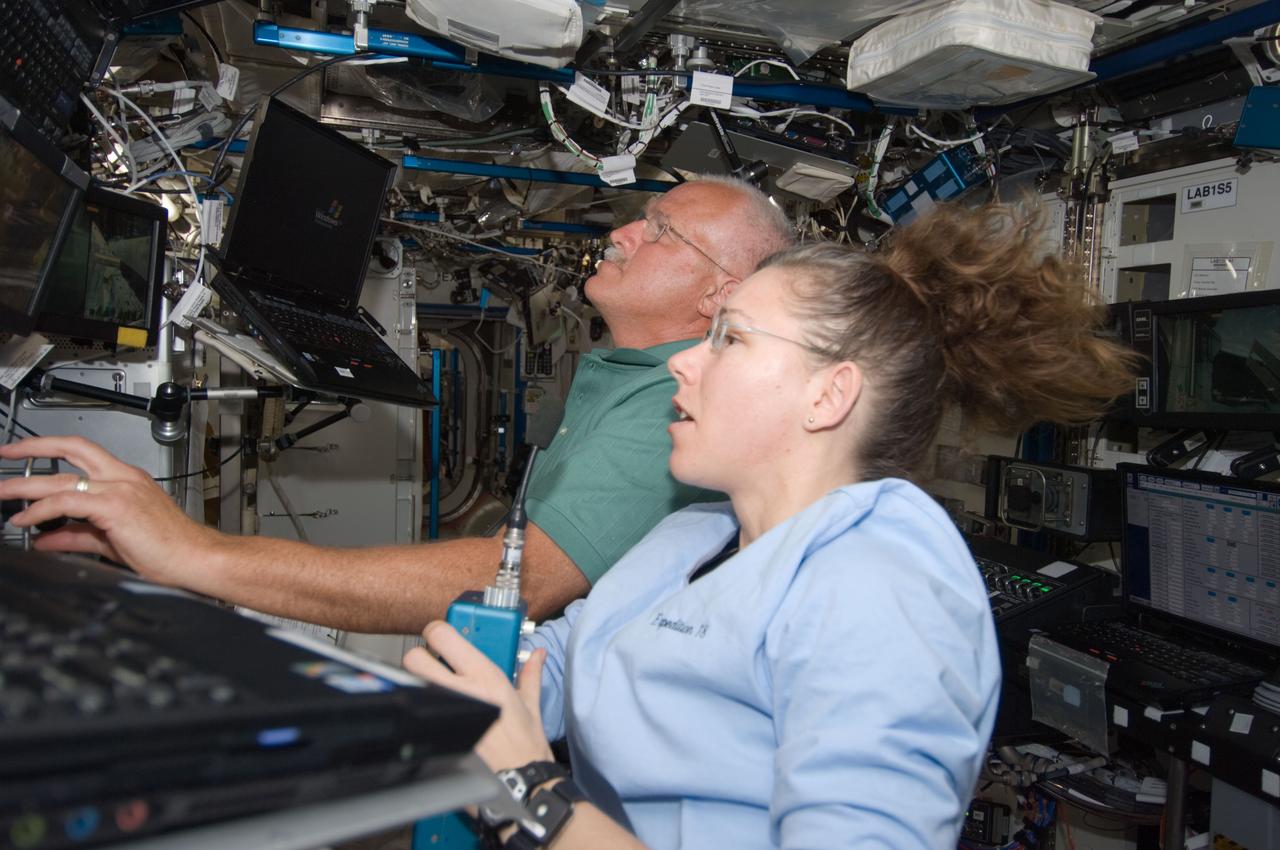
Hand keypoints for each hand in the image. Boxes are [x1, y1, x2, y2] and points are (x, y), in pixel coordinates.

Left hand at [0, 436, 220, 583]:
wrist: (195, 558)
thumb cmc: (168, 549)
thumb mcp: (111, 541)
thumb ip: (76, 535)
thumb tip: (47, 539)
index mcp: (127, 480)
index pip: (83, 453)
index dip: (51, 448)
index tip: (25, 453)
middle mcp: (123, 478)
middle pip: (72, 448)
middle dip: (32, 448)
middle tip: (5, 454)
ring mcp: (120, 489)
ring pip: (63, 477)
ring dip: (25, 485)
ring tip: (4, 493)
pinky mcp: (116, 506)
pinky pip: (68, 501)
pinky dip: (42, 510)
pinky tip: (26, 521)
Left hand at [404, 622, 552, 771]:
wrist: (520, 780)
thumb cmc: (525, 746)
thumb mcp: (530, 705)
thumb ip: (530, 675)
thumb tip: (537, 656)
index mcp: (486, 677)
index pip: (444, 636)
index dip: (436, 631)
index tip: (440, 636)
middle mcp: (463, 692)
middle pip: (415, 658)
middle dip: (419, 658)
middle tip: (430, 664)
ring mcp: (447, 714)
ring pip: (412, 685)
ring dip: (419, 684)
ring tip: (434, 691)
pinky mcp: (438, 735)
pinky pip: (419, 714)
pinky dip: (423, 711)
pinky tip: (437, 716)